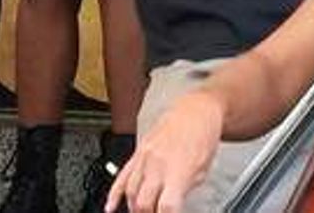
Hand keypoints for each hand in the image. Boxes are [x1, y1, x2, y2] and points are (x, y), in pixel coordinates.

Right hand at [106, 90, 223, 212]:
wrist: (195, 111)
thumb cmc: (203, 137)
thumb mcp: (202, 172)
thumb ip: (184, 191)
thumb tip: (173, 206)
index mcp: (177, 172)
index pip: (167, 207)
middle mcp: (157, 165)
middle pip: (144, 203)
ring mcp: (144, 157)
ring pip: (130, 192)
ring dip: (134, 208)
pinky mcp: (138, 151)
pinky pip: (121, 176)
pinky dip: (114, 194)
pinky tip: (110, 207)